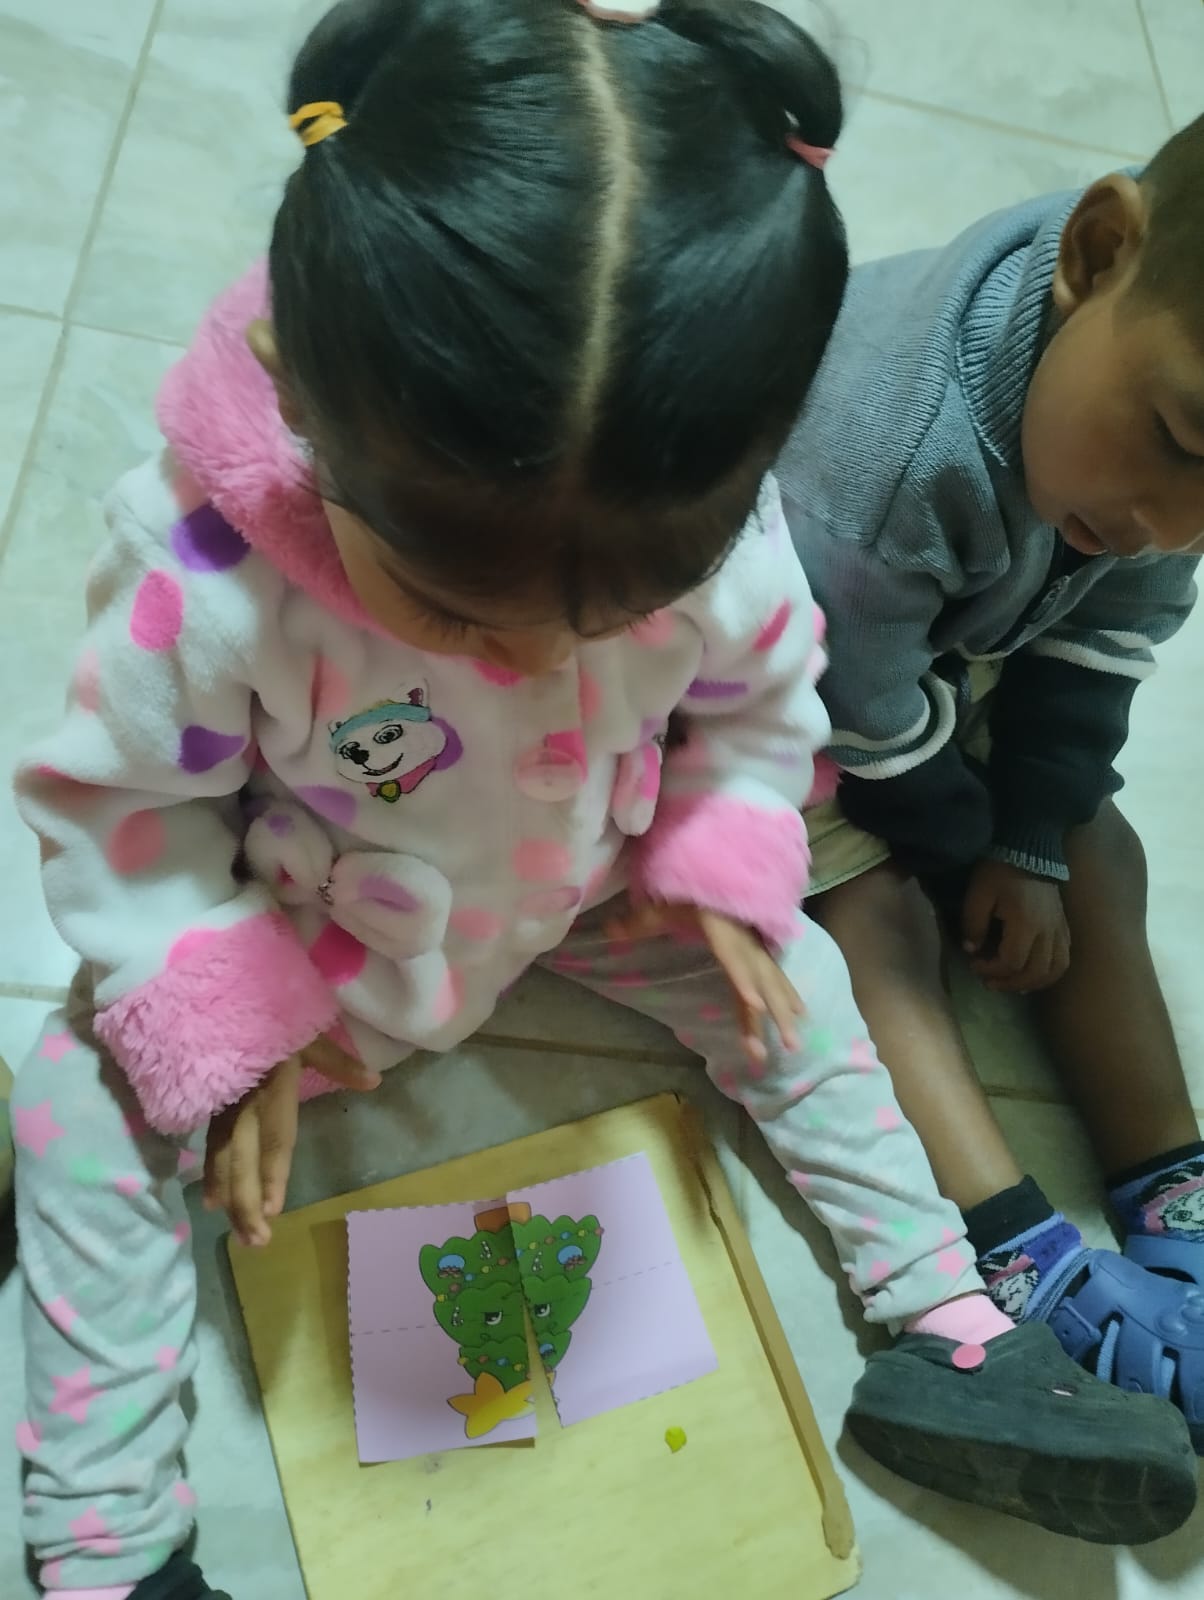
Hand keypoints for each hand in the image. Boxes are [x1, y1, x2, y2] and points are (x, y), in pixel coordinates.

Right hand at [204, 1034, 380, 1246]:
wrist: (224, 994)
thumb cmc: (273, 1016)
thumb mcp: (308, 1036)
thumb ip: (338, 1063)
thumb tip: (374, 1083)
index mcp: (272, 1088)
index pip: (275, 1140)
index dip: (274, 1175)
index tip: (276, 1209)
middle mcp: (244, 1104)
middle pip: (242, 1161)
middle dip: (247, 1203)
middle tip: (258, 1242)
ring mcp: (224, 1108)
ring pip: (221, 1159)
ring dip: (228, 1196)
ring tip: (236, 1232)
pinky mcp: (212, 1107)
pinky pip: (210, 1146)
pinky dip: (211, 1175)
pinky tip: (210, 1200)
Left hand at [607, 902, 803, 1066]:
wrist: (718, 875)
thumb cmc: (690, 894)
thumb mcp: (662, 906)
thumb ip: (639, 920)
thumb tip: (609, 929)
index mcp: (724, 935)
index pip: (735, 961)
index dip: (745, 981)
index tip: (755, 1004)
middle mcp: (746, 946)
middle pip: (763, 983)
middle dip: (775, 1015)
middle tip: (786, 1046)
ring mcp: (756, 951)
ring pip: (774, 986)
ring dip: (784, 1015)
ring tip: (794, 1046)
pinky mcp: (759, 955)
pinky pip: (776, 978)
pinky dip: (789, 997)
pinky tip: (802, 1014)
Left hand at [962, 860, 1070, 993]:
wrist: (1029, 850)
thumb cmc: (999, 871)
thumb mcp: (978, 894)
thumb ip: (973, 924)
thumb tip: (972, 950)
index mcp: (1026, 923)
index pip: (1012, 962)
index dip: (991, 970)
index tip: (974, 964)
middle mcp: (1048, 931)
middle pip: (1035, 972)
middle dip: (1009, 982)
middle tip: (989, 981)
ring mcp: (1060, 930)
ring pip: (1054, 970)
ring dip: (1033, 983)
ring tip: (1011, 983)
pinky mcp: (1064, 926)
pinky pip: (1064, 959)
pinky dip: (1049, 973)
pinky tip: (1033, 974)